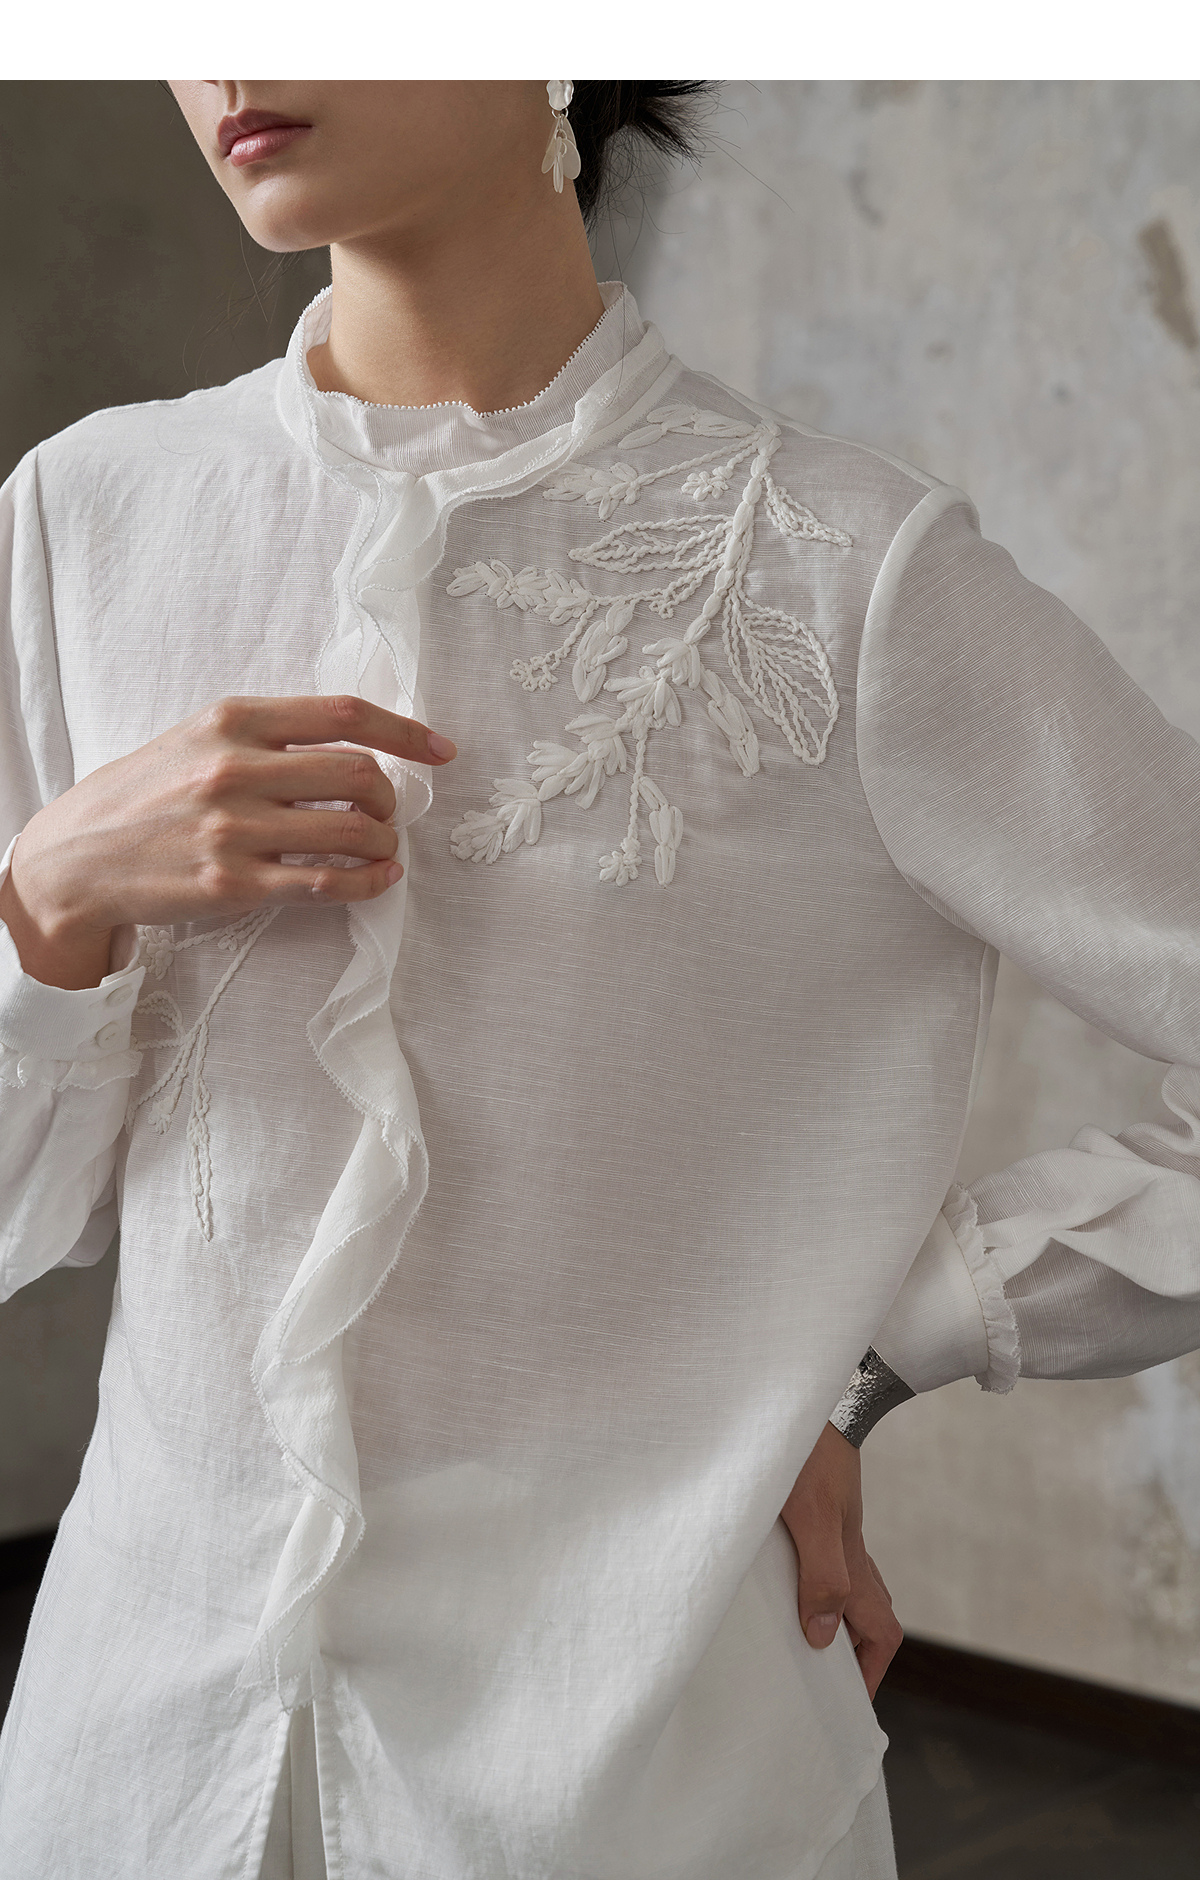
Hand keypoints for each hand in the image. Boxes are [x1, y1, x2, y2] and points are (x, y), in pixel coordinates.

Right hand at [0, 694, 455, 988]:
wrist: (76, 860)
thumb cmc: (147, 796)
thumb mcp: (198, 739)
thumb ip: (268, 735)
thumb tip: (355, 745)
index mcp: (233, 719)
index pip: (344, 713)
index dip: (406, 731)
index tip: (442, 750)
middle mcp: (236, 768)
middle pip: (360, 773)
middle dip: (392, 797)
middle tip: (389, 814)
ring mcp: (236, 828)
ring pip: (354, 829)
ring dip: (385, 842)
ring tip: (381, 849)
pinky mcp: (236, 884)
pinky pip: (329, 882)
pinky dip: (369, 881)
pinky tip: (378, 880)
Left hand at [780, 1421, 902, 1699]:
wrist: (821, 1395)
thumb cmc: (810, 1452)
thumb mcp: (810, 1516)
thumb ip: (821, 1573)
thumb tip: (823, 1636)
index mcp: (855, 1560)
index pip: (881, 1630)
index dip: (871, 1671)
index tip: (847, 1701)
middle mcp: (849, 1547)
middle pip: (864, 1612)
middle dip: (849, 1651)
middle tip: (814, 1678)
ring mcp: (834, 1526)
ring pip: (841, 1583)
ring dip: (824, 1614)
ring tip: (789, 1637)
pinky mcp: (813, 1505)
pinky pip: (819, 1556)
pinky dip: (805, 1578)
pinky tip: (773, 1576)